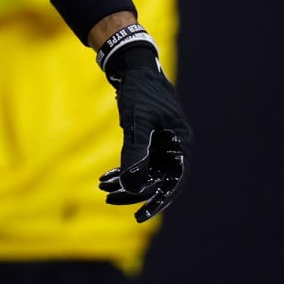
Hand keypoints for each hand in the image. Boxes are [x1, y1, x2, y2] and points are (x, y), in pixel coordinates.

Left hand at [97, 26, 190, 222]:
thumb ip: (136, 151)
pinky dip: (122, 170)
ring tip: (103, 189)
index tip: (141, 216)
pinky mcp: (149, 141)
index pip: (174, 181)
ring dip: (125, 182)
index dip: (158, 201)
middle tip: (109, 199)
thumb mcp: (137, 120)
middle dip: (133, 192)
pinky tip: (105, 178)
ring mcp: (162, 145)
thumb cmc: (140, 90)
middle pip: (157, 180)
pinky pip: (137, 163)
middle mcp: (174, 147)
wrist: (133, 67)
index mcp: (181, 143)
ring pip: (145, 173)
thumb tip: (131, 185)